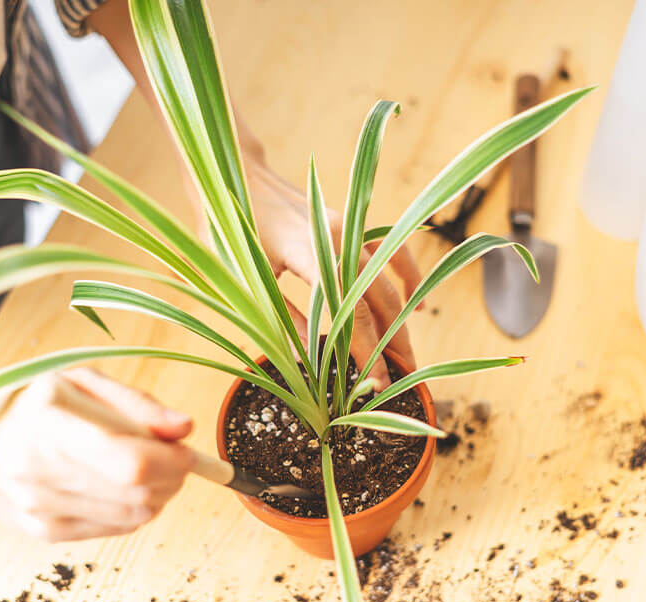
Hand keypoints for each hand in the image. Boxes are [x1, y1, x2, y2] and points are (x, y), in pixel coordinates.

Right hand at [0, 368, 193, 541]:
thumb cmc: (24, 402)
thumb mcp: (79, 381)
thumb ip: (136, 404)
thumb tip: (185, 428)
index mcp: (48, 426)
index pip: (130, 461)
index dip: (172, 460)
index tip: (186, 448)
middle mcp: (41, 474)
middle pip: (139, 492)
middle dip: (174, 476)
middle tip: (174, 456)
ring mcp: (42, 509)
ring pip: (134, 515)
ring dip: (159, 493)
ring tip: (149, 467)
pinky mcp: (46, 532)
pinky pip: (116, 528)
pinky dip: (135, 508)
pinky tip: (122, 485)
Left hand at [187, 157, 422, 387]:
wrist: (235, 175)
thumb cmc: (230, 229)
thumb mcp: (248, 281)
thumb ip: (283, 319)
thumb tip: (310, 362)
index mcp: (310, 251)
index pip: (352, 309)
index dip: (367, 348)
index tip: (376, 382)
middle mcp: (338, 236)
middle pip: (379, 297)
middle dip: (393, 342)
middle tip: (404, 380)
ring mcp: (348, 227)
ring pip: (388, 278)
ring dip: (401, 318)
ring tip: (407, 356)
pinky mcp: (350, 224)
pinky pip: (391, 251)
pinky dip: (406, 277)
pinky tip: (415, 304)